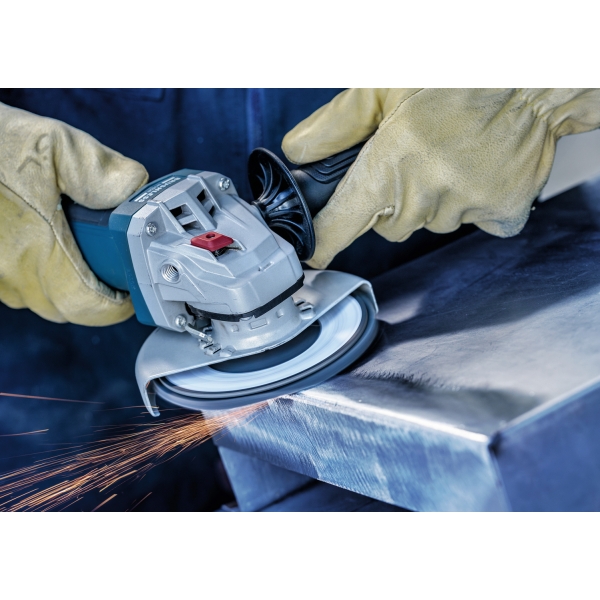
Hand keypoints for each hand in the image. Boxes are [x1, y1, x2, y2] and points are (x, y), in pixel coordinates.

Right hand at [0, 103, 147, 324]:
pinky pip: (12, 285)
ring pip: (37, 300)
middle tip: (108, 269)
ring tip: (74, 250)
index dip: (115, 305)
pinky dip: (33, 274)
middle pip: (65, 309)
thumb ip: (104, 172)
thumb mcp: (55, 146)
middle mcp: (11, 271)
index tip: (127, 291)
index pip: (88, 306)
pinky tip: (38, 242)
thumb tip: (135, 190)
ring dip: (62, 285)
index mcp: (38, 251)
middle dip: (93, 295)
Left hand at [282, 88, 599, 268]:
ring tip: (452, 158)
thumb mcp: (385, 85)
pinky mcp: (503, 212)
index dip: (325, 241)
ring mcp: (467, 204)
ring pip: (432, 225)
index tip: (315, 257)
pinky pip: (476, 226)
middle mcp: (427, 188)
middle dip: (393, 204)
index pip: (344, 220)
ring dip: (435, 202)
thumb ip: (336, 123)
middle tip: (413, 164)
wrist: (533, 75)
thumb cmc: (458, 75)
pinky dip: (476, 206)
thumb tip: (298, 151)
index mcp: (390, 159)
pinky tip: (481, 172)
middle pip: (390, 227)